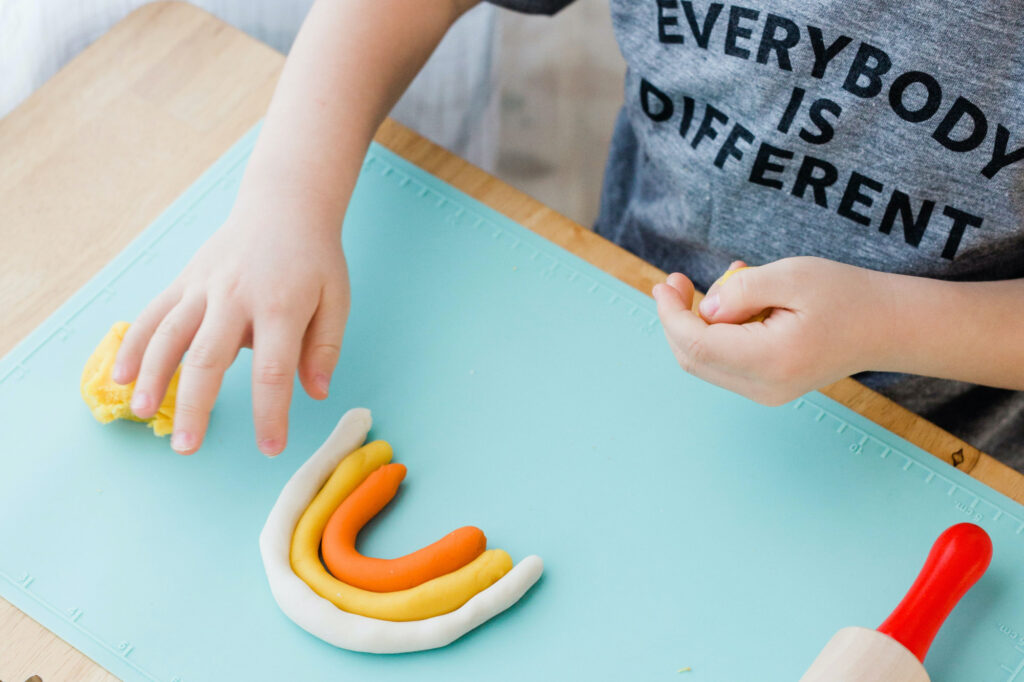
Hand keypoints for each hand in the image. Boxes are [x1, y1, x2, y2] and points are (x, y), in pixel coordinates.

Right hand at [111, 210, 349, 454]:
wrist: (284, 206)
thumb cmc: (314, 259)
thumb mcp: (336, 299)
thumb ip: (325, 347)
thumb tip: (317, 393)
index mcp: (281, 306)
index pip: (274, 370)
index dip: (270, 413)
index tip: (270, 448)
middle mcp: (236, 296)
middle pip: (209, 357)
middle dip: (196, 405)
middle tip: (187, 447)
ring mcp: (204, 286)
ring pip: (170, 334)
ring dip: (152, 376)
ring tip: (140, 413)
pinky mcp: (185, 281)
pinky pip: (153, 314)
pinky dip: (134, 345)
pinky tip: (120, 377)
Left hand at [651, 256, 890, 405]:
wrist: (889, 326)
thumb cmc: (846, 295)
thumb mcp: (793, 276)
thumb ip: (741, 290)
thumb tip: (704, 308)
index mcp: (770, 361)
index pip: (696, 344)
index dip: (670, 314)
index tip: (664, 283)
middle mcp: (764, 387)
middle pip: (693, 358)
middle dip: (675, 319)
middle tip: (675, 280)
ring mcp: (766, 393)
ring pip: (705, 361)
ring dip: (698, 323)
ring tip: (728, 281)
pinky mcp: (768, 387)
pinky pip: (725, 362)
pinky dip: (719, 331)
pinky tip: (738, 301)